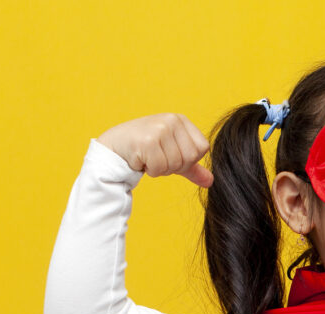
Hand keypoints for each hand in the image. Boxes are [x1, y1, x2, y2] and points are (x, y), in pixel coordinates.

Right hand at [96, 113, 213, 186]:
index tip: (171, 155)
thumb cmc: (144, 149)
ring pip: (174, 164)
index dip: (188, 160)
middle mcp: (172, 121)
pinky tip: (141, 159)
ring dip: (160, 169)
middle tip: (157, 158)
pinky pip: (160, 168)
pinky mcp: (147, 141)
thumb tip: (210, 182)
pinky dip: (151, 170)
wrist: (114, 147)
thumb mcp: (172, 155)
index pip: (202, 149)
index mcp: (181, 120)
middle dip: (174, 166)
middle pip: (190, 158)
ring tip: (148, 158)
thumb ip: (191, 168)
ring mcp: (159, 129)